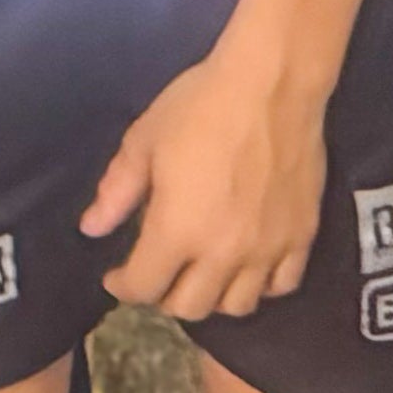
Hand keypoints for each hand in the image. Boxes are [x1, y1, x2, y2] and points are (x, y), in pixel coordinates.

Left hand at [81, 36, 327, 322]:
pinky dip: (260, 286)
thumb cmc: (199, 106)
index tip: (115, 275)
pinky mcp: (301, 237)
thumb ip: (117, 192)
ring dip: (212, 296)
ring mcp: (266, 250)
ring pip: (237, 306)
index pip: (143, 286)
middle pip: (189, 308)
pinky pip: (282, 285)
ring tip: (201, 272)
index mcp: (176, 231)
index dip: (122, 286)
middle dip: (164, 295)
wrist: (271, 84)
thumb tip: (91, 229)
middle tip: (158, 271)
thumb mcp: (144, 141)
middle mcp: (222, 253)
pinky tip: (248, 265)